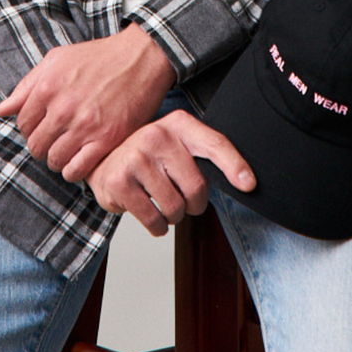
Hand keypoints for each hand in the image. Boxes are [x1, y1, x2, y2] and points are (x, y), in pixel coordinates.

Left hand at [0, 25, 176, 182]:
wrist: (141, 57)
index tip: (45, 126)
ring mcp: (84, 126)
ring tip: (70, 148)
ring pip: (54, 161)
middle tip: (57, 138)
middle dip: (43, 145)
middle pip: (36, 146)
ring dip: (59, 158)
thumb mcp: (57, 60)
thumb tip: (2, 110)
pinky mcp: (106, 140)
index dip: (32, 128)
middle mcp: (62, 108)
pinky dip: (74, 171)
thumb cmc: (99, 57)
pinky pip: (76, 171)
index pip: (22, 125)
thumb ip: (27, 85)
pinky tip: (80, 159)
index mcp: (47, 87)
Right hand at [86, 110, 255, 236]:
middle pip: (197, 188)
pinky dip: (157, 227)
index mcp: (178, 124)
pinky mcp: (119, 182)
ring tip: (162, 203)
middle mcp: (157, 136)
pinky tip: (150, 213)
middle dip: (194, 204)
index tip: (249, 184)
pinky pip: (154, 220)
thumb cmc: (149, 156)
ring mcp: (136, 157)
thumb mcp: (176, 144)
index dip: (234, 165)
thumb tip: (245, 181)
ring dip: (173, 217)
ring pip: (175, 208)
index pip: (214, 144)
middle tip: (182, 199)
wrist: (102, 160)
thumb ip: (204, 156)